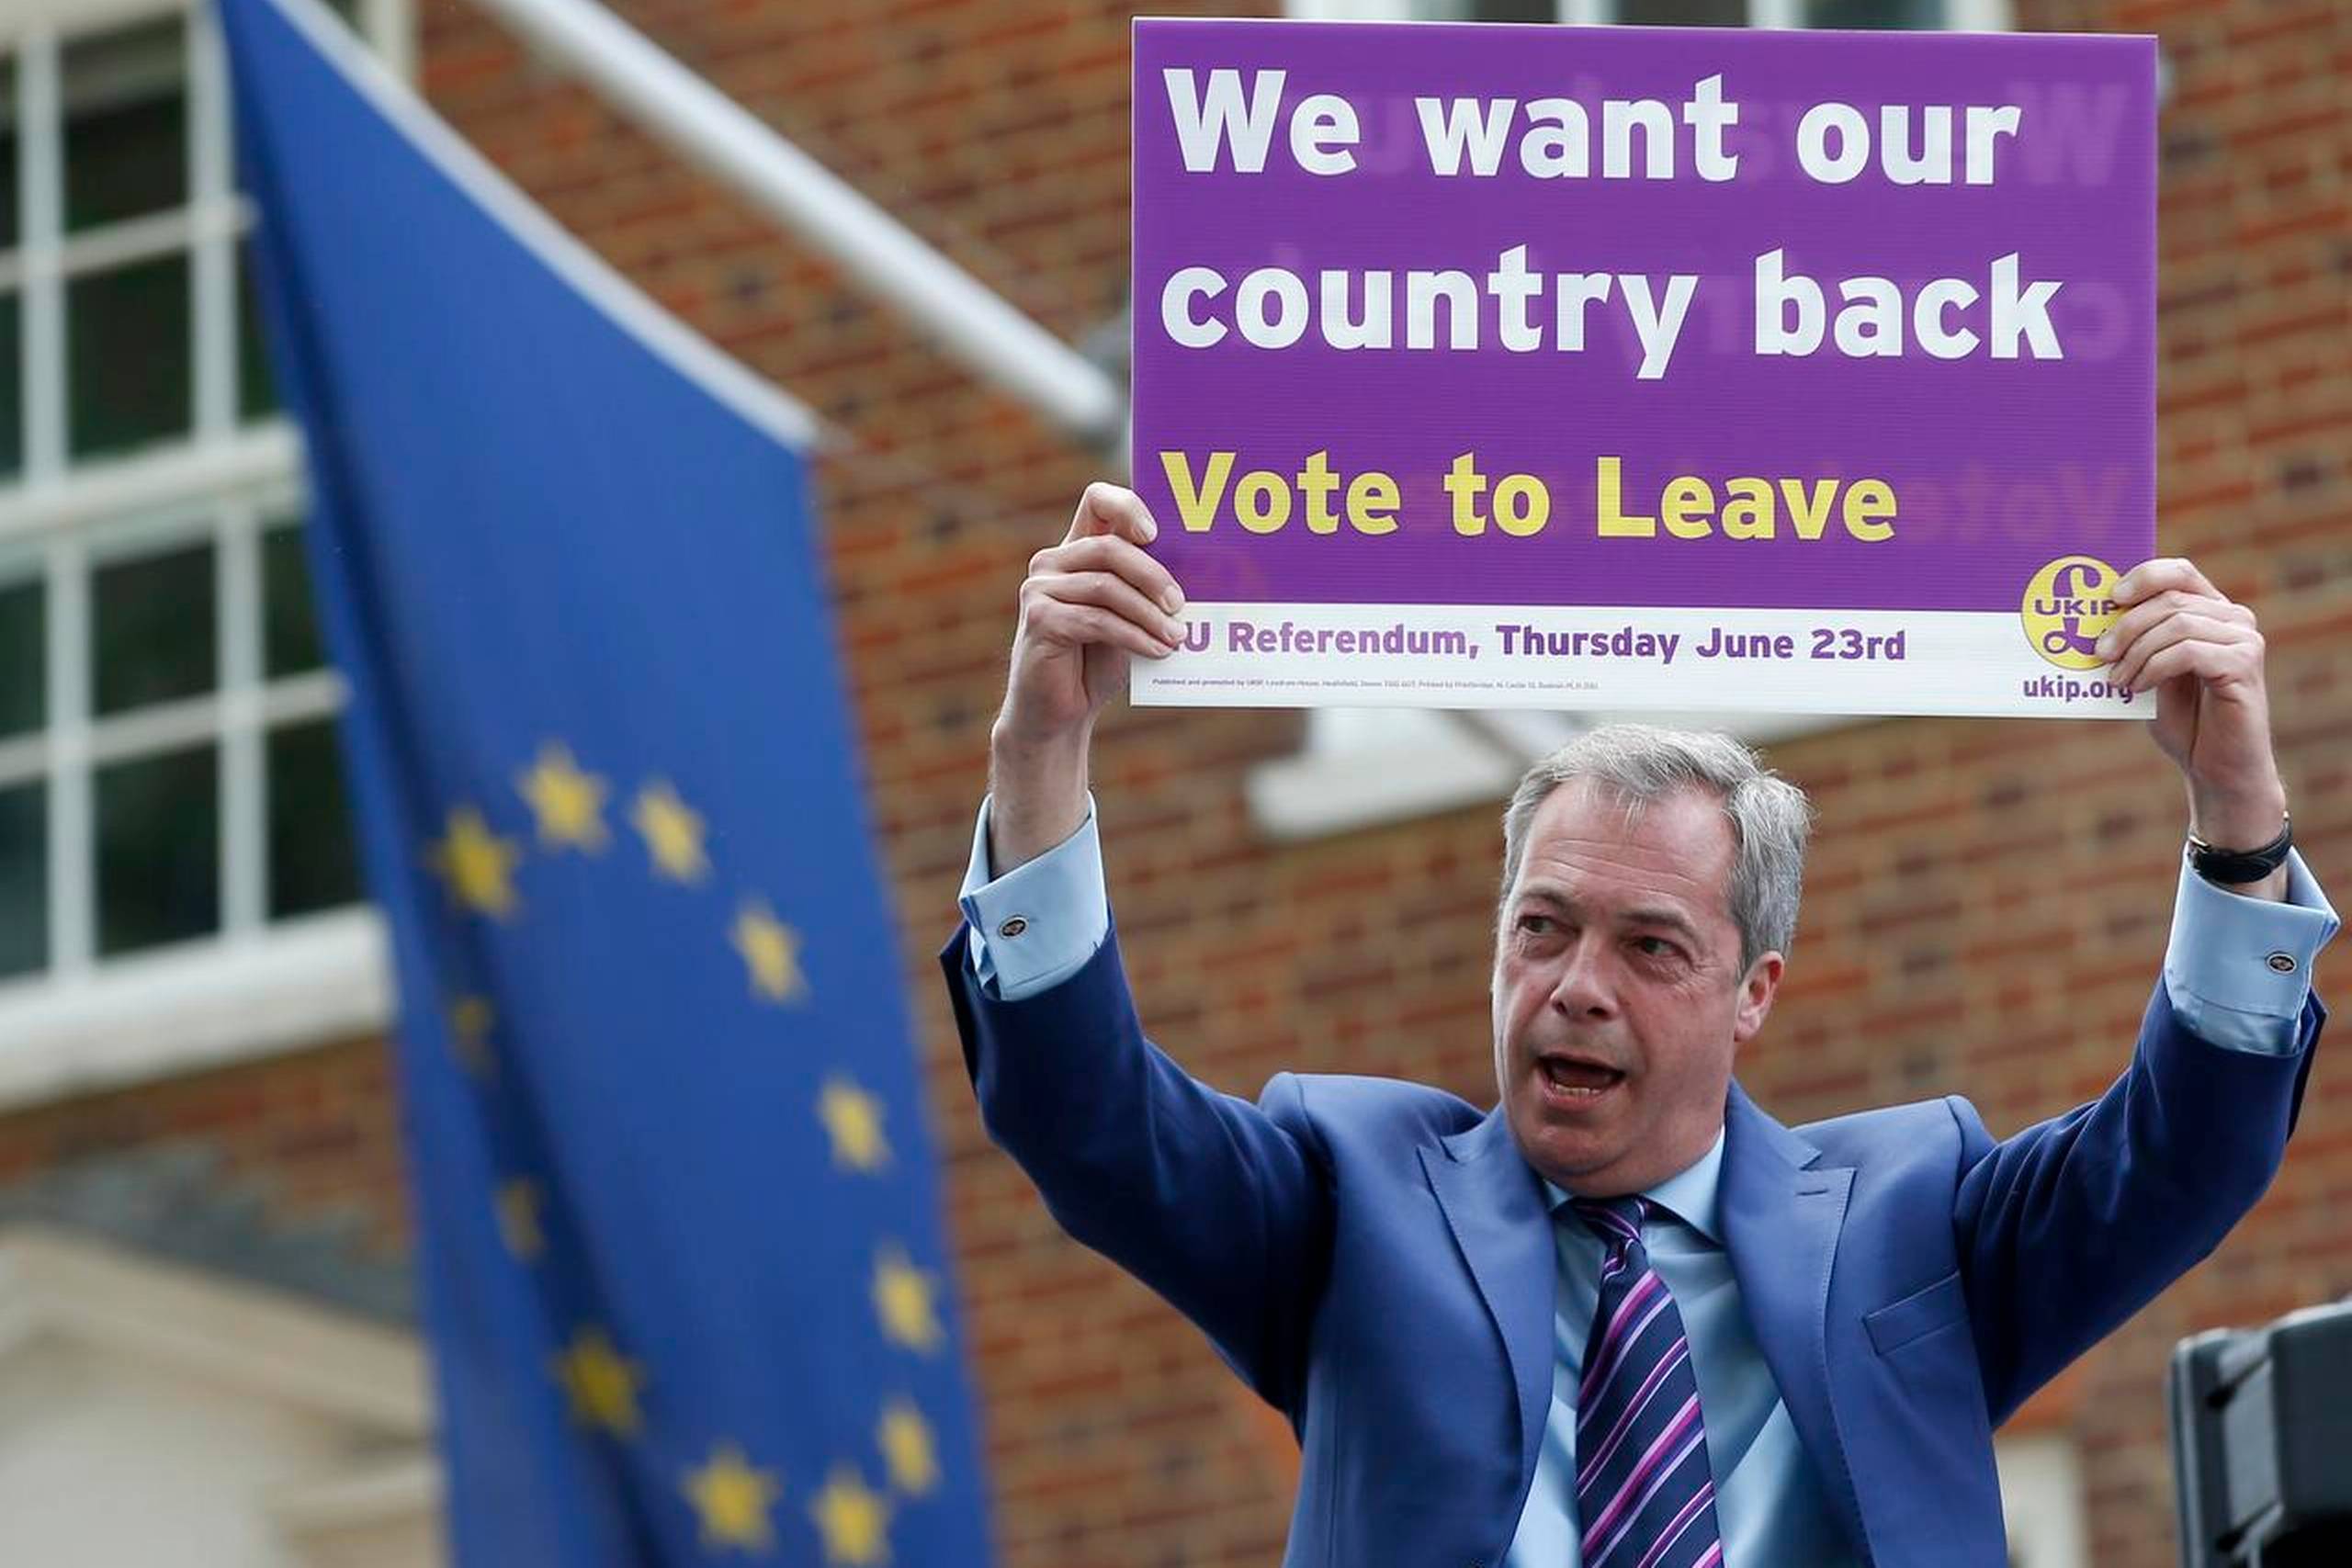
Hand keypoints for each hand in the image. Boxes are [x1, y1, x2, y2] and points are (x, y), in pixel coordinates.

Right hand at [988, 484, 1186, 870]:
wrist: (1059, 713)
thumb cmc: (1096, 662)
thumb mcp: (1128, 619)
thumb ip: (1146, 592)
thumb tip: (1209, 574)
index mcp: (1076, 550)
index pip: (1097, 501)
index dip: (1127, 506)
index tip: (1155, 532)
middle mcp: (1052, 562)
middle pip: (1109, 548)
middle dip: (1152, 574)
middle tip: (1182, 605)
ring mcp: (1040, 589)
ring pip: (1106, 587)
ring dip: (1149, 614)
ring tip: (1178, 637)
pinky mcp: (1040, 620)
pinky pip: (1096, 620)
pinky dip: (1134, 636)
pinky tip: (1157, 651)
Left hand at [2102, 558, 2287, 877]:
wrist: (2215, 766)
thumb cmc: (2181, 718)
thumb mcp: (2149, 672)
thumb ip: (2135, 642)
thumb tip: (2092, 618)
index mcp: (2211, 611)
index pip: (2179, 572)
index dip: (2142, 577)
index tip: (2110, 598)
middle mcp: (2233, 619)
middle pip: (2169, 600)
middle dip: (2125, 626)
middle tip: (2099, 653)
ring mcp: (2244, 640)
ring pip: (2176, 624)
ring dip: (2136, 652)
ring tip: (2117, 680)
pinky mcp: (2245, 664)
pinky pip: (2188, 651)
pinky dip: (2154, 667)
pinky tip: (2138, 687)